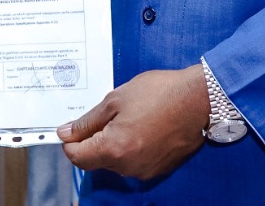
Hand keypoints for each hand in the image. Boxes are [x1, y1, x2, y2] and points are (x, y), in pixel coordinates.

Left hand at [59, 66, 206, 180]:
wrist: (198, 100)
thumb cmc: (159, 94)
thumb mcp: (115, 100)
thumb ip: (88, 121)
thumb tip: (66, 132)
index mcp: (114, 149)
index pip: (77, 157)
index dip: (70, 142)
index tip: (71, 129)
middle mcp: (127, 166)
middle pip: (95, 161)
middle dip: (92, 140)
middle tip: (105, 115)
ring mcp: (144, 170)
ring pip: (114, 162)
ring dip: (112, 143)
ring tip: (127, 117)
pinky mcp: (158, 169)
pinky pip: (132, 162)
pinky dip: (129, 147)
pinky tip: (140, 127)